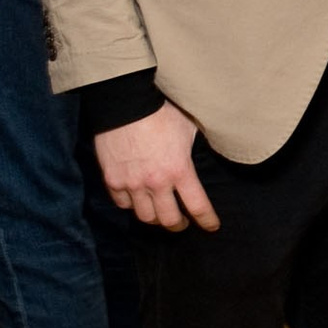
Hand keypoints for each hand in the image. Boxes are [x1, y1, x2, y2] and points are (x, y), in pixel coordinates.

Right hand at [96, 99, 217, 232]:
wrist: (124, 101)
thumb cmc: (161, 110)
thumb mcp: (189, 127)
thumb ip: (198, 146)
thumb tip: (214, 151)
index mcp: (179, 170)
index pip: (198, 207)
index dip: (207, 221)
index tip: (211, 226)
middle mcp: (156, 182)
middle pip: (169, 220)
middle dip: (179, 225)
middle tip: (182, 222)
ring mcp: (132, 183)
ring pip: (145, 216)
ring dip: (155, 218)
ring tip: (159, 213)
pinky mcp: (112, 179)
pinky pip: (123, 203)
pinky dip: (131, 204)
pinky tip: (137, 199)